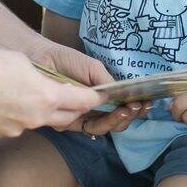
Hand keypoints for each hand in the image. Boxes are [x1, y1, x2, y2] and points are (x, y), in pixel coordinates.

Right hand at [0, 46, 103, 136]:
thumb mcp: (17, 60)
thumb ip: (41, 76)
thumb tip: (46, 87)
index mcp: (43, 97)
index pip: (82, 101)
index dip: (94, 97)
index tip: (102, 94)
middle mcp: (33, 119)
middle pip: (67, 118)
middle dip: (76, 107)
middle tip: (79, 95)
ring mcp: (14, 129)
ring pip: (43, 121)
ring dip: (49, 111)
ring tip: (41, 93)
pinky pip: (21, 124)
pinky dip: (24, 113)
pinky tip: (10, 97)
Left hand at [27, 40, 148, 133]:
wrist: (40, 57)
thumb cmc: (65, 60)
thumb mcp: (93, 68)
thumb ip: (107, 83)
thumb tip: (123, 97)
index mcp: (98, 99)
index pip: (119, 110)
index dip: (134, 110)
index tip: (146, 103)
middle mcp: (89, 111)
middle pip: (113, 123)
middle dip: (128, 117)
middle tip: (137, 107)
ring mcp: (77, 118)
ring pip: (101, 128)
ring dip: (117, 120)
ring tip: (126, 110)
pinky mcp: (64, 122)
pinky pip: (83, 127)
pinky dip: (99, 121)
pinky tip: (108, 111)